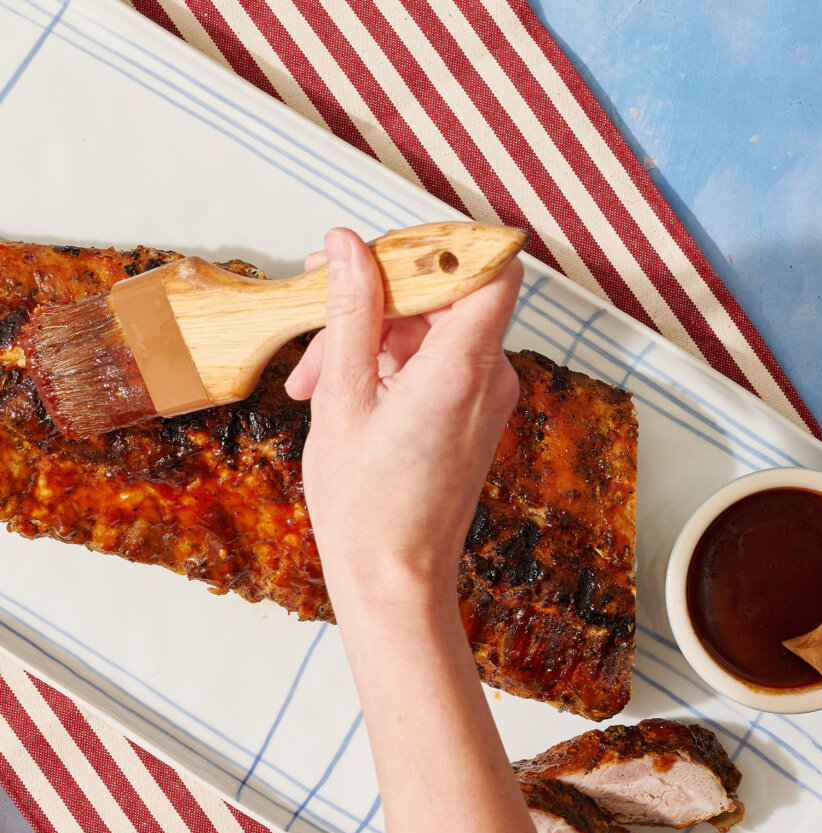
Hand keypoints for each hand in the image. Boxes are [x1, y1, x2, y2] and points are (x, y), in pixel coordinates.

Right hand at [286, 227, 521, 615]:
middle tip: (316, 315)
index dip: (441, 248)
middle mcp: (490, 378)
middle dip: (376, 299)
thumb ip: (350, 313)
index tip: (380, 254)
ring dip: (370, 339)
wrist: (395, 581)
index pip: (491, 267)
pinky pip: (436, 364)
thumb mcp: (342, 398)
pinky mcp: (473, 417)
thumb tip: (347, 245)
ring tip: (312, 380)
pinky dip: (390, 367)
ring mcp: (486, 400)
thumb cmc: (366, 508)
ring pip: (431, 331)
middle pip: (446, 295)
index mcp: (463, 368)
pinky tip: (341, 393)